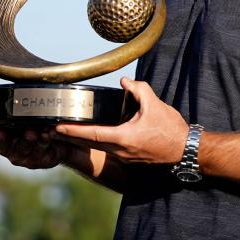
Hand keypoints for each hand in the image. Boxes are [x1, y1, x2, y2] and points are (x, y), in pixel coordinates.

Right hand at [0, 104, 75, 169]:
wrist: (51, 138)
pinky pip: (43, 150)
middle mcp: (12, 151)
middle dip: (20, 140)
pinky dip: (46, 141)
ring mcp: (26, 156)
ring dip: (34, 140)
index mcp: (3, 140)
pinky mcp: (40, 160)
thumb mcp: (12, 118)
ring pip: (29, 149)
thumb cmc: (27, 126)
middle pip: (13, 148)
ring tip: (40, 132)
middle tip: (28, 132)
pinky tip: (49, 133)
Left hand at [55, 77, 189, 164]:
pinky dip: (96, 142)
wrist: (185, 150)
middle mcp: (120, 151)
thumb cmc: (171, 130)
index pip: (91, 134)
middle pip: (89, 144)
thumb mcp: (155, 105)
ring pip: (98, 148)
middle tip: (53, 130)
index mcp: (123, 138)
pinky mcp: (130, 158)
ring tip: (68, 132)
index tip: (57, 127)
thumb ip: (138, 89)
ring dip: (82, 140)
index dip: (72, 130)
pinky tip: (93, 135)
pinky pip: (108, 150)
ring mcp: (124, 157)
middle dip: (71, 136)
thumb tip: (125, 81)